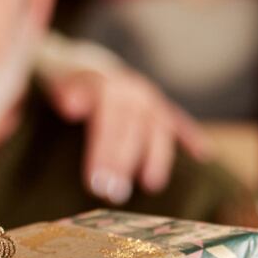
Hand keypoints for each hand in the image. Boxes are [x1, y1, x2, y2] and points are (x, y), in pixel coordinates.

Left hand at [46, 65, 209, 203]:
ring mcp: (148, 98)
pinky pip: (178, 121)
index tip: (95, 181)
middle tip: (113, 194)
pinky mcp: (160, 106)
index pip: (106, 118)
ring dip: (155, 157)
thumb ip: (64, 93)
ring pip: (155, 127)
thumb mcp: (54, 82)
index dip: (103, 150)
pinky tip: (202, 154)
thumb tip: (68, 104)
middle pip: (130, 127)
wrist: (81, 63)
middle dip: (123, 161)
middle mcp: (130, 89)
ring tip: (150, 185)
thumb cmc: (62, 84)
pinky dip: (190, 136)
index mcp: (102, 83)